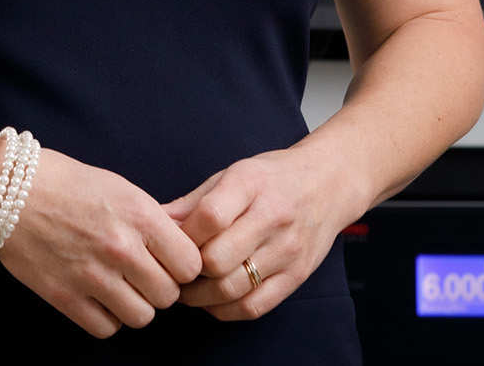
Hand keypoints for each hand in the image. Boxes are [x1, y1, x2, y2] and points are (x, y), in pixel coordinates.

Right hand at [0, 148, 205, 337]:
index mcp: (140, 216)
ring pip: (142, 317)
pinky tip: (97, 297)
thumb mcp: (120, 188)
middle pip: (169, 295)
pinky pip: (107, 329)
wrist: (8, 190)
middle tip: (141, 274)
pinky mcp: (65, 297)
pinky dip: (107, 318)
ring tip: (119, 287)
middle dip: (159, 287)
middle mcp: (121, 248)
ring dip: (135, 304)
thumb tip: (180, 250)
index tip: (168, 261)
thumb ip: (152, 222)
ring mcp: (92, 276)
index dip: (182, 266)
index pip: (191, 265)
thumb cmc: (66, 183)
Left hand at [163, 146, 361, 321]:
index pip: (210, 217)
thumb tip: (154, 221)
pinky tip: (213, 300)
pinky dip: (226, 310)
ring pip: (233, 288)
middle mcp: (273, 217)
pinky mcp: (297, 276)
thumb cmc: (272, 178)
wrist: (328, 184)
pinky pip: (255, 306)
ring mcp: (287, 250)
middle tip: (173, 270)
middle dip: (188, 270)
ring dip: (200, 296)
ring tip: (187, 289)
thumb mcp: (232, 174)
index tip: (171, 241)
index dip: (183, 236)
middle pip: (217, 259)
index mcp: (251, 183)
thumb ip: (193, 201)